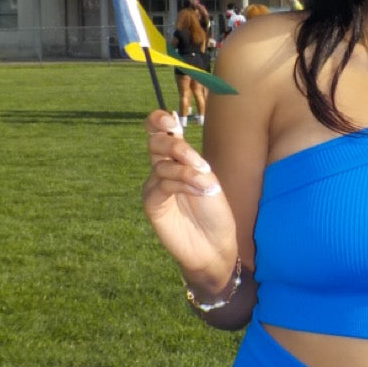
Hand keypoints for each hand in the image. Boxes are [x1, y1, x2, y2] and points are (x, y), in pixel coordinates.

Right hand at [141, 109, 237, 290]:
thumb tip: (175, 134)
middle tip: (199, 162)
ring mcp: (154, 187)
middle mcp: (161, 171)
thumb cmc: (215, 213)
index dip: (158, 121)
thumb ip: (191, 159)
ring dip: (188, 172)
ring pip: (162, 165)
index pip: (157, 133)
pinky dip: (183, 183)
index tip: (170, 121)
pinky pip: (162, 184)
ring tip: (207, 185)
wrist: (215, 245)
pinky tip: (201, 190)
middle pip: (155, 144)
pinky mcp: (152, 205)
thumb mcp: (207, 179)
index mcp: (176, 160)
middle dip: (176, 146)